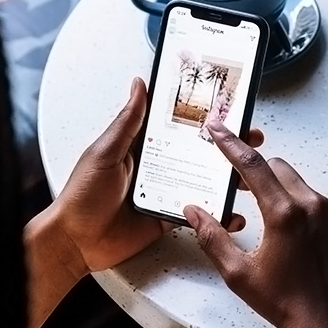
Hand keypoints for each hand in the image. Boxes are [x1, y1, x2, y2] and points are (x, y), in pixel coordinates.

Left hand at [25, 78, 262, 327]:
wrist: (76, 242)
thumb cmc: (82, 195)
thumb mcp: (105, 152)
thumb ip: (127, 122)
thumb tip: (138, 86)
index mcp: (145, 145)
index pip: (181, 126)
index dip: (205, 118)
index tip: (229, 109)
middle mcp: (160, 166)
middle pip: (200, 152)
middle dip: (228, 146)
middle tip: (251, 138)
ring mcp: (167, 191)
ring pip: (205, 181)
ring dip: (228, 178)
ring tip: (248, 176)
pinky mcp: (170, 216)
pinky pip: (199, 212)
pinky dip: (217, 213)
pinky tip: (232, 212)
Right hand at [183, 122, 327, 327]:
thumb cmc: (285, 303)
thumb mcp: (239, 273)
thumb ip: (212, 237)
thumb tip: (194, 211)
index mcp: (284, 214)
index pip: (252, 165)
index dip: (231, 144)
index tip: (220, 129)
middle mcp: (315, 206)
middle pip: (279, 169)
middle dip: (259, 174)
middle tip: (245, 191)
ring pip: (303, 186)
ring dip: (286, 195)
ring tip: (278, 228)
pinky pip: (326, 205)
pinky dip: (310, 212)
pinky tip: (304, 240)